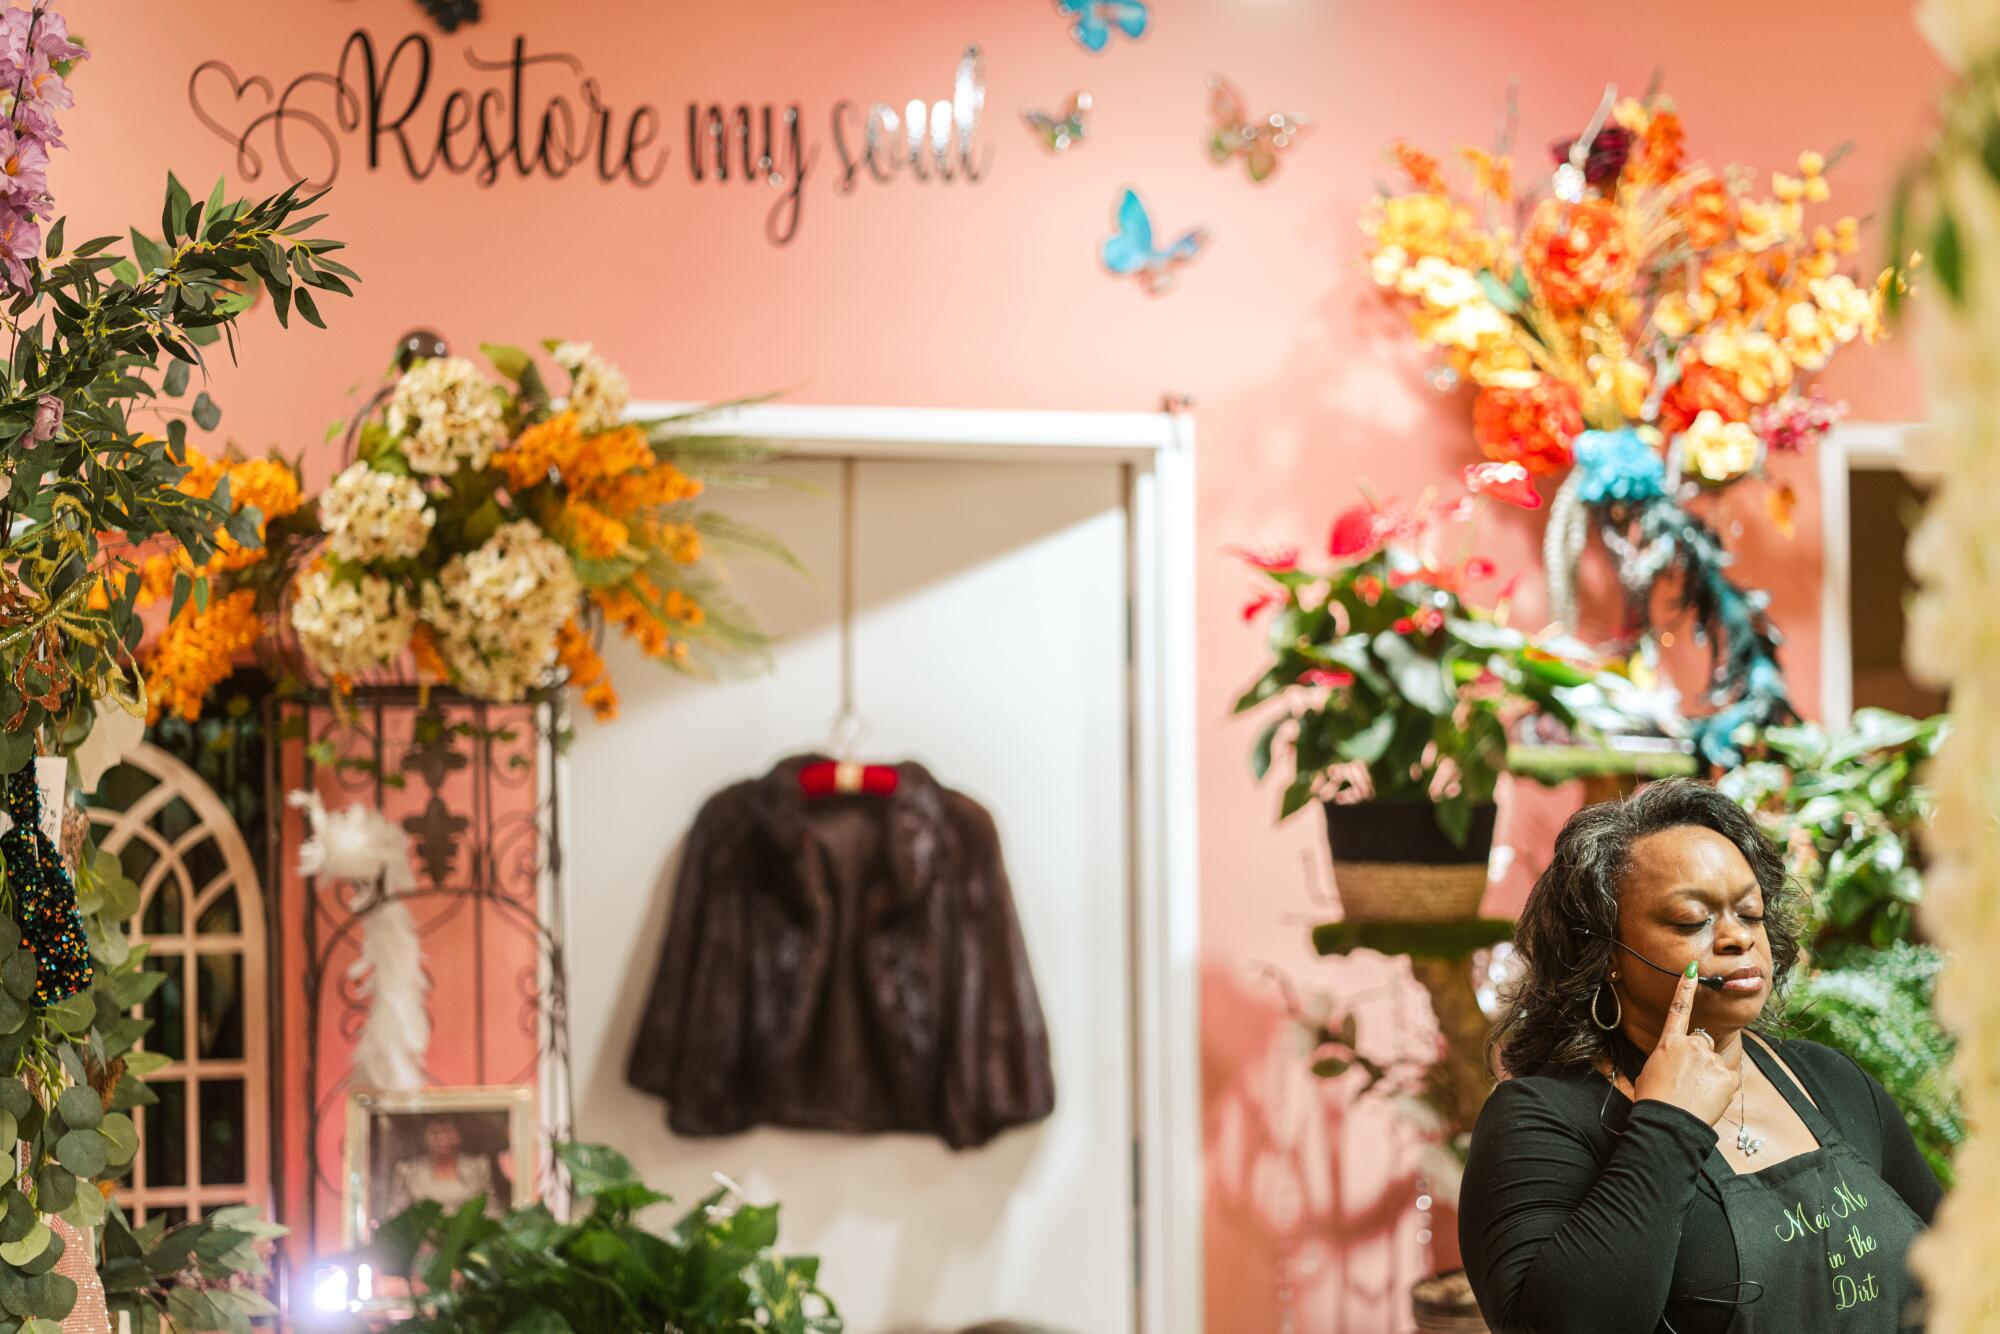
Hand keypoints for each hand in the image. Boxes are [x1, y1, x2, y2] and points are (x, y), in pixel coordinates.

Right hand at [1630, 963, 1735, 1125]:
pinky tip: (1709, 1098)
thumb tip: (1654, 1062)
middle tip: (1688, 1080)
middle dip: (1699, 1058)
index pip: (1678, 1009)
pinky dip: (1721, 1087)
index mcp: (1669, 1043)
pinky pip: (1728, 1077)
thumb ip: (1663, 1059)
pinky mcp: (1728, 1075)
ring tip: (1696, 1093)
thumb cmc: (1653, 1101)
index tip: (1693, 969)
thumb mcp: (1648, 1073)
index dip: (1686, 987)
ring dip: (1709, 1074)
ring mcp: (1711, 1059)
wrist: (1668, 1123)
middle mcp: (1692, 1045)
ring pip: (1714, 1061)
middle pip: (1702, 1043)